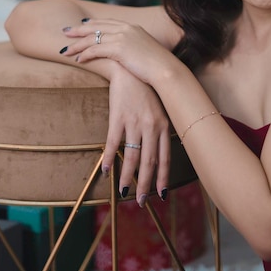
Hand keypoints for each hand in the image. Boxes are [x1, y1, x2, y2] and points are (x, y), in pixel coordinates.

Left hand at [61, 18, 177, 85]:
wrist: (165, 69)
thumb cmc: (157, 65)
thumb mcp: (145, 50)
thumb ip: (134, 47)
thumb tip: (128, 53)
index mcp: (132, 27)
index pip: (107, 22)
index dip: (93, 23)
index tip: (82, 25)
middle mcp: (126, 28)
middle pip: (96, 26)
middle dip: (78, 30)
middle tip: (65, 32)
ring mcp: (122, 37)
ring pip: (92, 39)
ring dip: (77, 45)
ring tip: (65, 51)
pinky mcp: (118, 48)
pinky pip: (95, 50)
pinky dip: (84, 55)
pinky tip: (78, 60)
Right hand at [104, 65, 170, 205]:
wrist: (129, 68)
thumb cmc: (145, 89)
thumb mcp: (159, 108)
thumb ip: (161, 129)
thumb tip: (162, 150)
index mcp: (164, 125)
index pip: (165, 157)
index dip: (162, 177)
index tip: (161, 195)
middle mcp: (151, 126)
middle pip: (149, 161)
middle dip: (145, 184)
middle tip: (140, 201)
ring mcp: (134, 122)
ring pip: (131, 156)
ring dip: (127, 177)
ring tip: (123, 191)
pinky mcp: (118, 117)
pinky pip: (112, 142)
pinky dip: (108, 158)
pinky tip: (105, 170)